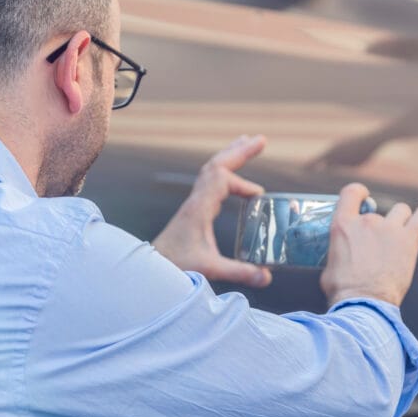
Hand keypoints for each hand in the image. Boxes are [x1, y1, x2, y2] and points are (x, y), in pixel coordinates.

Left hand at [153, 135, 271, 287]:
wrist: (150, 269)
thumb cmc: (175, 266)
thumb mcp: (209, 269)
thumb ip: (239, 272)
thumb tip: (267, 277)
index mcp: (199, 209)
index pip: (220, 179)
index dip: (242, 182)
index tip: (258, 196)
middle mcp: (195, 201)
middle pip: (216, 165)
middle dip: (239, 151)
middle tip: (261, 139)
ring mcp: (193, 203)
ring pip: (211, 170)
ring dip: (229, 156)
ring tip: (246, 142)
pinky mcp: (193, 210)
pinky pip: (209, 181)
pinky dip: (224, 172)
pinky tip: (233, 177)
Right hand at [320, 183, 417, 308]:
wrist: (364, 304)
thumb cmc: (343, 291)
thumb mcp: (329, 266)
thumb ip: (339, 252)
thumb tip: (343, 255)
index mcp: (344, 225)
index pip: (352, 193)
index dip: (358, 194)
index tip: (362, 198)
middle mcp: (367, 221)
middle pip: (377, 211)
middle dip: (377, 225)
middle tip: (376, 247)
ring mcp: (390, 229)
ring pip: (400, 211)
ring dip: (399, 220)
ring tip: (399, 236)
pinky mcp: (408, 239)